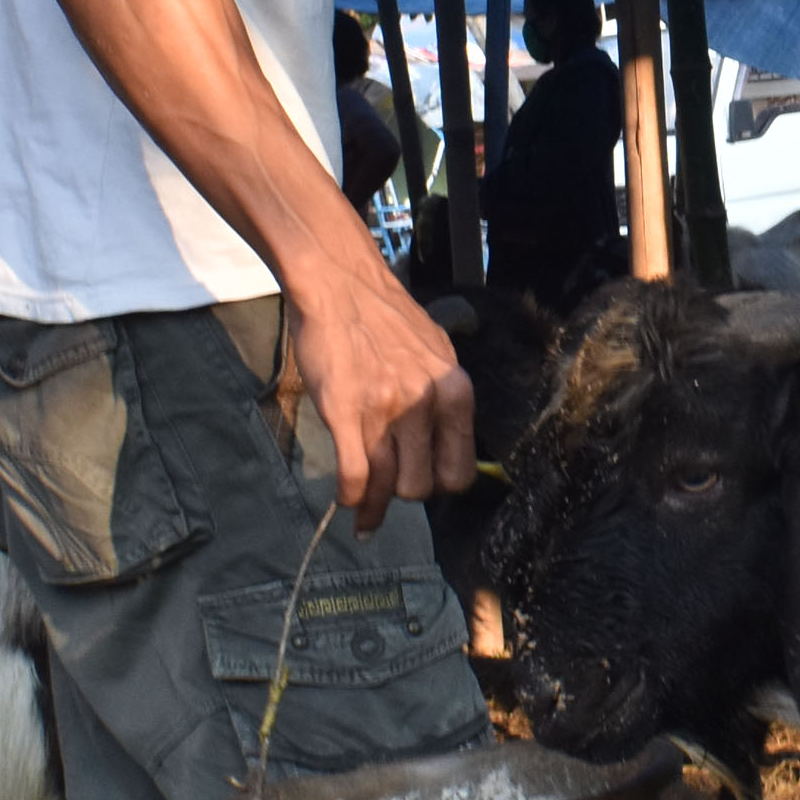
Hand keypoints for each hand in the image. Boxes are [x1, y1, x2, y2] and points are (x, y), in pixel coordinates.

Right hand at [277, 246, 476, 530]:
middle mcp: (425, 404)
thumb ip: (442, 397)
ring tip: (365, 516)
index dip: (439, 484)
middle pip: (421, 486)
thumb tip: (443, 439)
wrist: (338, 283)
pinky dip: (350, 497)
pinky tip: (347, 502)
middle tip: (389, 488)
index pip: (460, 471)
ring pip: (387, 485)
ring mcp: (385, 410)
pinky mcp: (345, 412)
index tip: (424, 483)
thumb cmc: (384, 317)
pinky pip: (354, 474)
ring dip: (373, 508)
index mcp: (454, 391)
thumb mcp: (435, 353)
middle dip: (404, 493)